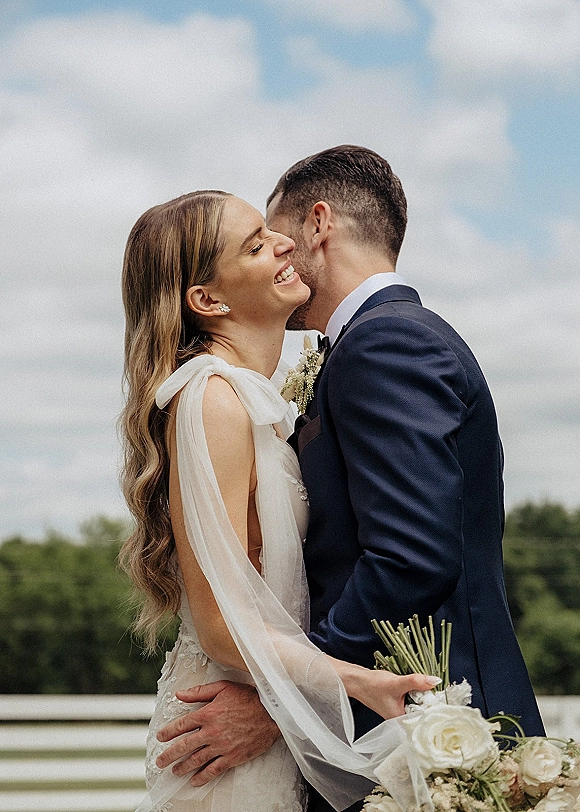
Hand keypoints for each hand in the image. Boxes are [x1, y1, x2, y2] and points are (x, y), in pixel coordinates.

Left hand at [155, 680, 280, 785]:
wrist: (271, 712)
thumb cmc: (248, 697)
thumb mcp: (223, 688)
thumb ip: (199, 692)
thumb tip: (179, 694)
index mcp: (207, 713)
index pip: (181, 725)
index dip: (168, 732)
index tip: (160, 737)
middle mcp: (211, 732)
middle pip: (184, 746)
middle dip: (169, 755)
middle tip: (160, 762)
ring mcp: (221, 746)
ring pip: (196, 760)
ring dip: (182, 767)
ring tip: (174, 771)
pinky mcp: (232, 757)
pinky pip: (213, 770)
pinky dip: (202, 777)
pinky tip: (194, 780)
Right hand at [360, 671, 441, 719]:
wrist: (358, 680)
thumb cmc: (373, 686)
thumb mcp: (397, 683)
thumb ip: (416, 682)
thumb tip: (435, 681)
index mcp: (401, 721)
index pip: (425, 719)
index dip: (435, 709)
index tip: (445, 698)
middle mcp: (401, 718)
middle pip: (423, 711)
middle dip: (429, 700)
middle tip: (437, 688)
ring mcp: (400, 710)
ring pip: (418, 704)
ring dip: (423, 695)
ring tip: (428, 685)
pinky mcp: (398, 702)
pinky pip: (412, 699)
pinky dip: (416, 692)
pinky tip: (418, 685)